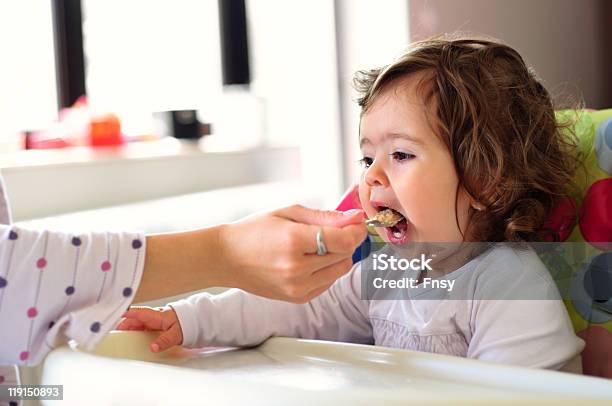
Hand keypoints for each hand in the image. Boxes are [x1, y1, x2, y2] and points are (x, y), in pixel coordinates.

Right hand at [116, 306, 182, 352]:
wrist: (194, 319)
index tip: (114, 317)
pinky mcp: (155, 325)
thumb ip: (165, 341)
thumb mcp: (176, 333)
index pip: (137, 313)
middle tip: (115, 335)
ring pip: (137, 324)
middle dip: (123, 326)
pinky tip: (133, 339)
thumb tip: (153, 348)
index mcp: (156, 315)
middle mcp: (153, 317)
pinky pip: (142, 328)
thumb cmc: (186, 322)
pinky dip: (136, 332)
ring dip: (129, 330)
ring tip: (121, 338)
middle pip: (134, 320)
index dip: (125, 315)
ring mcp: (153, 321)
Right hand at [217, 205, 366, 302]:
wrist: (226, 258)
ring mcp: (298, 287)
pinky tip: (312, 259)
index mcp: (293, 242)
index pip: (343, 240)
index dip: (356, 230)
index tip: (357, 222)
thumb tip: (354, 217)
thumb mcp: (288, 212)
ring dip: (339, 256)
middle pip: (345, 255)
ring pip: (340, 271)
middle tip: (341, 228)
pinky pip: (328, 282)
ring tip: (321, 244)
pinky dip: (328, 269)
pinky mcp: (298, 298)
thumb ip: (324, 216)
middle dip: (348, 240)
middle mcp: (297, 268)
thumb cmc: (254, 230)